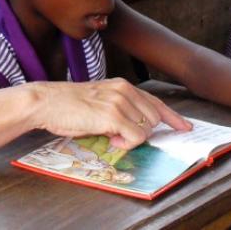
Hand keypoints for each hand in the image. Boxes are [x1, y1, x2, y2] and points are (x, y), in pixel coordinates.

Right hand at [29, 79, 191, 148]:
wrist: (46, 102)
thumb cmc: (69, 105)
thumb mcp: (100, 101)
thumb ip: (121, 109)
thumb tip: (137, 128)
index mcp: (123, 85)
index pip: (156, 102)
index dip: (172, 117)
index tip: (184, 127)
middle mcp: (125, 90)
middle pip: (155, 119)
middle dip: (144, 133)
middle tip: (121, 137)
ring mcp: (120, 102)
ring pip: (146, 130)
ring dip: (132, 139)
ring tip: (110, 135)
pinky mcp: (113, 116)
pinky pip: (135, 138)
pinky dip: (125, 144)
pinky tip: (110, 139)